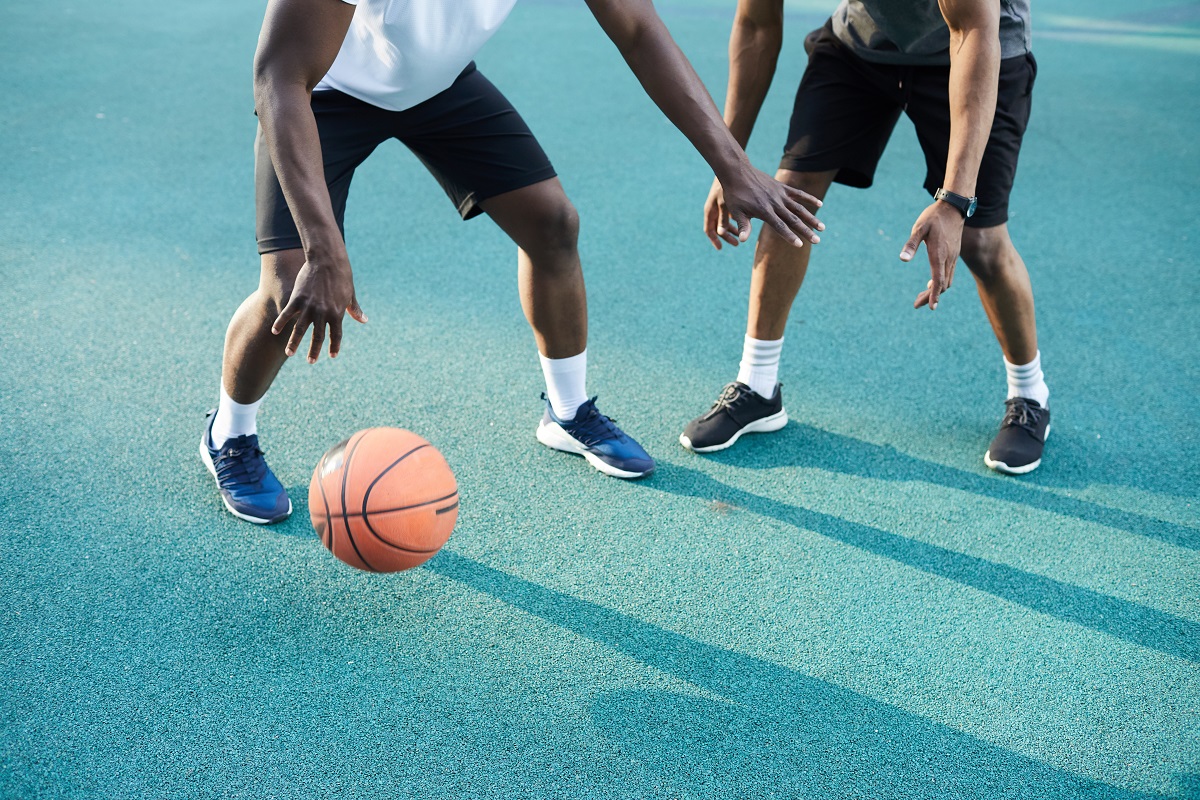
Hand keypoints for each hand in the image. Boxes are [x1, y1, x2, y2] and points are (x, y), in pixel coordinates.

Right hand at [271, 256, 367, 362]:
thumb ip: (354, 309)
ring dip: (294, 343)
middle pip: (317, 337)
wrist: (327, 260)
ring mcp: (309, 307)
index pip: (336, 335)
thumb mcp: (350, 294)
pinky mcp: (297, 299)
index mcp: (337, 313)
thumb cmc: (341, 276)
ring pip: (300, 330)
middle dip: (314, 351)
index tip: (332, 355)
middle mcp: (323, 313)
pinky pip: (287, 314)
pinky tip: (274, 332)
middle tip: (311, 361)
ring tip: (290, 353)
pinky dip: (280, 323)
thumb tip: (364, 320)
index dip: (334, 346)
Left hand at [705, 168, 823, 249]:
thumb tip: (742, 241)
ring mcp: (780, 195)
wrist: (738, 172)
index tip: (800, 245)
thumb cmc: (735, 194)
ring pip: (800, 208)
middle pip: (794, 220)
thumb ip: (743, 225)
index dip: (790, 236)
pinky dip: (809, 199)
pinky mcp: (782, 187)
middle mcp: (775, 203)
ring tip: (822, 228)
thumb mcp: (736, 211)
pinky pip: (798, 194)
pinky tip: (820, 204)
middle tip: (817, 241)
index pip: (780, 226)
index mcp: (765, 211)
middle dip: (806, 231)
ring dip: (811, 218)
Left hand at [899, 201, 964, 309]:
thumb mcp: (919, 228)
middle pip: (943, 285)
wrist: (954, 207)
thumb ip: (911, 244)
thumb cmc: (934, 217)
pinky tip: (930, 283)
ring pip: (947, 281)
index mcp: (939, 254)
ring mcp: (953, 257)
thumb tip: (903, 260)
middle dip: (930, 296)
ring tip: (921, 298)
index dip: (934, 294)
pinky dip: (940, 282)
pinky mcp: (953, 254)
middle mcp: (948, 258)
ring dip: (935, 291)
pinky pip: (949, 274)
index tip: (931, 307)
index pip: (938, 280)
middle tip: (917, 304)